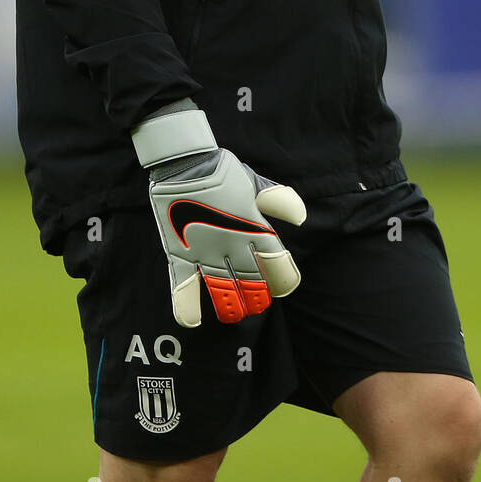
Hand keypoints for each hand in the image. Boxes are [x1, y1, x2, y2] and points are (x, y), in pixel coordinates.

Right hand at [132, 107, 305, 326]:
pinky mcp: (180, 253)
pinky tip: (192, 320)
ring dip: (232, 307)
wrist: (184, 161)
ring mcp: (205, 251)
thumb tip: (300, 217)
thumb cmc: (222, 170)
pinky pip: (182, 285)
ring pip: (223, 291)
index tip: (282, 285)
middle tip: (259, 301)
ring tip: (236, 313)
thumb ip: (278, 200)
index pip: (279, 267)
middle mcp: (232, 245)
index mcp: (254, 228)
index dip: (285, 281)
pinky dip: (186, 306)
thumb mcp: (254, 182)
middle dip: (260, 297)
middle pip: (254, 284)